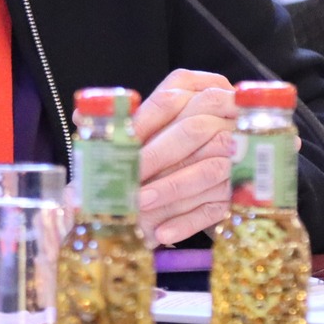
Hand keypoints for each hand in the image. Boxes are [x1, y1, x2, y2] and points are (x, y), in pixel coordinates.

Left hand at [133, 69, 237, 246]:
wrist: (227, 163)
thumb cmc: (179, 142)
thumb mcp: (158, 123)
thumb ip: (126, 120)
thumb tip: (80, 115)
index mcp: (201, 90)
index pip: (171, 99)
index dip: (141, 121)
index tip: (117, 145)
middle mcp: (227, 117)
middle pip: (193, 130)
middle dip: (156, 156)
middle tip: (126, 180)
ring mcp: (240, 155)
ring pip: (209, 169)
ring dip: (171, 189)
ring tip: (140, 207)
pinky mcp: (243, 192)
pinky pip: (218, 206)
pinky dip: (188, 220)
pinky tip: (162, 233)